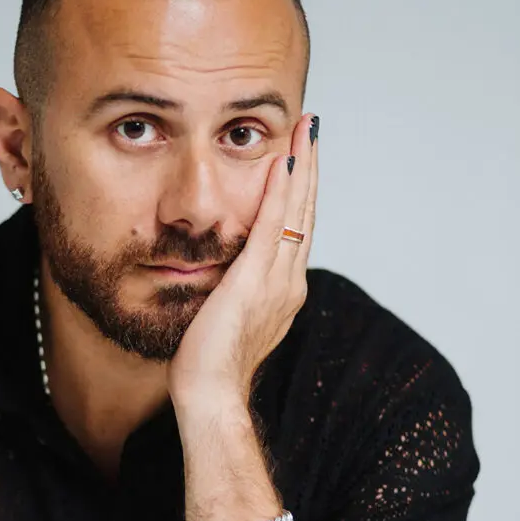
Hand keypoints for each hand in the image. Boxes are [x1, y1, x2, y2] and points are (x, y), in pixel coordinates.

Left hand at [167, 112, 317, 409]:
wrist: (210, 394)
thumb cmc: (208, 365)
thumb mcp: (225, 316)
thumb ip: (233, 290)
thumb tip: (223, 273)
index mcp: (283, 290)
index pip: (297, 229)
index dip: (300, 192)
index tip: (300, 157)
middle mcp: (289, 282)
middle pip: (306, 213)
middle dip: (309, 167)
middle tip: (311, 126)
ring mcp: (277, 281)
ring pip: (297, 212)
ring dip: (302, 167)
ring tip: (306, 129)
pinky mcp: (255, 281)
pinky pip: (273, 227)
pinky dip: (280, 193)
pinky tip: (283, 161)